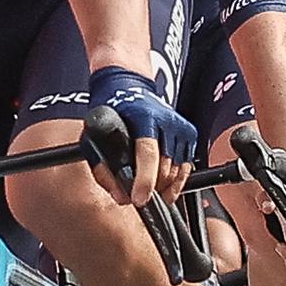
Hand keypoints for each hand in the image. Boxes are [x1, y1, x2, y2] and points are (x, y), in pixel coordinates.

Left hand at [86, 66, 197, 206]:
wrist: (129, 86)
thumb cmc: (111, 110)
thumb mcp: (95, 134)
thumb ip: (103, 168)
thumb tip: (120, 197)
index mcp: (141, 115)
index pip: (147, 153)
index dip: (144, 180)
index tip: (138, 199)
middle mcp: (166, 119)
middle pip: (165, 167)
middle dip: (151, 188)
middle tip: (137, 194)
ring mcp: (180, 126)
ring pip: (178, 170)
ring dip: (164, 186)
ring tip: (148, 188)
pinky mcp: (189, 132)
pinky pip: (187, 167)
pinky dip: (177, 181)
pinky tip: (164, 185)